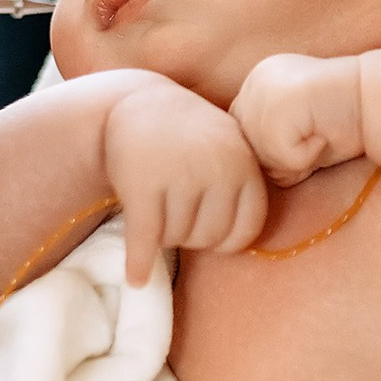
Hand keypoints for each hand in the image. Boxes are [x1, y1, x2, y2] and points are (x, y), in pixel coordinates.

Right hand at [104, 77, 267, 284]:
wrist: (138, 102)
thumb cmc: (188, 136)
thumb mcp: (227, 148)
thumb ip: (240, 187)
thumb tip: (242, 244)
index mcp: (244, 164)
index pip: (245, 231)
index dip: (225, 241)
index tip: (208, 233)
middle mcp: (217, 168)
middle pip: (207, 238)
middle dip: (189, 235)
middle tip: (174, 212)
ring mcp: (179, 174)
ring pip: (175, 238)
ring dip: (163, 234)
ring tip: (157, 206)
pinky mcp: (143, 183)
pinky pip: (145, 239)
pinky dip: (138, 263)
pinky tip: (135, 278)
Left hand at [229, 52, 364, 187]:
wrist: (379, 98)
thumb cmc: (345, 117)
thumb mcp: (297, 122)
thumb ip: (268, 132)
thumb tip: (248, 164)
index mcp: (257, 81)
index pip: (246, 138)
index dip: (278, 149)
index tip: (311, 130)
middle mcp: (254, 82)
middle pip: (250, 152)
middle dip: (284, 158)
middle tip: (318, 134)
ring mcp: (264, 94)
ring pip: (265, 161)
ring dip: (297, 161)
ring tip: (322, 132)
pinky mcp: (278, 111)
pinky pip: (285, 162)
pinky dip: (308, 160)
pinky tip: (325, 134)